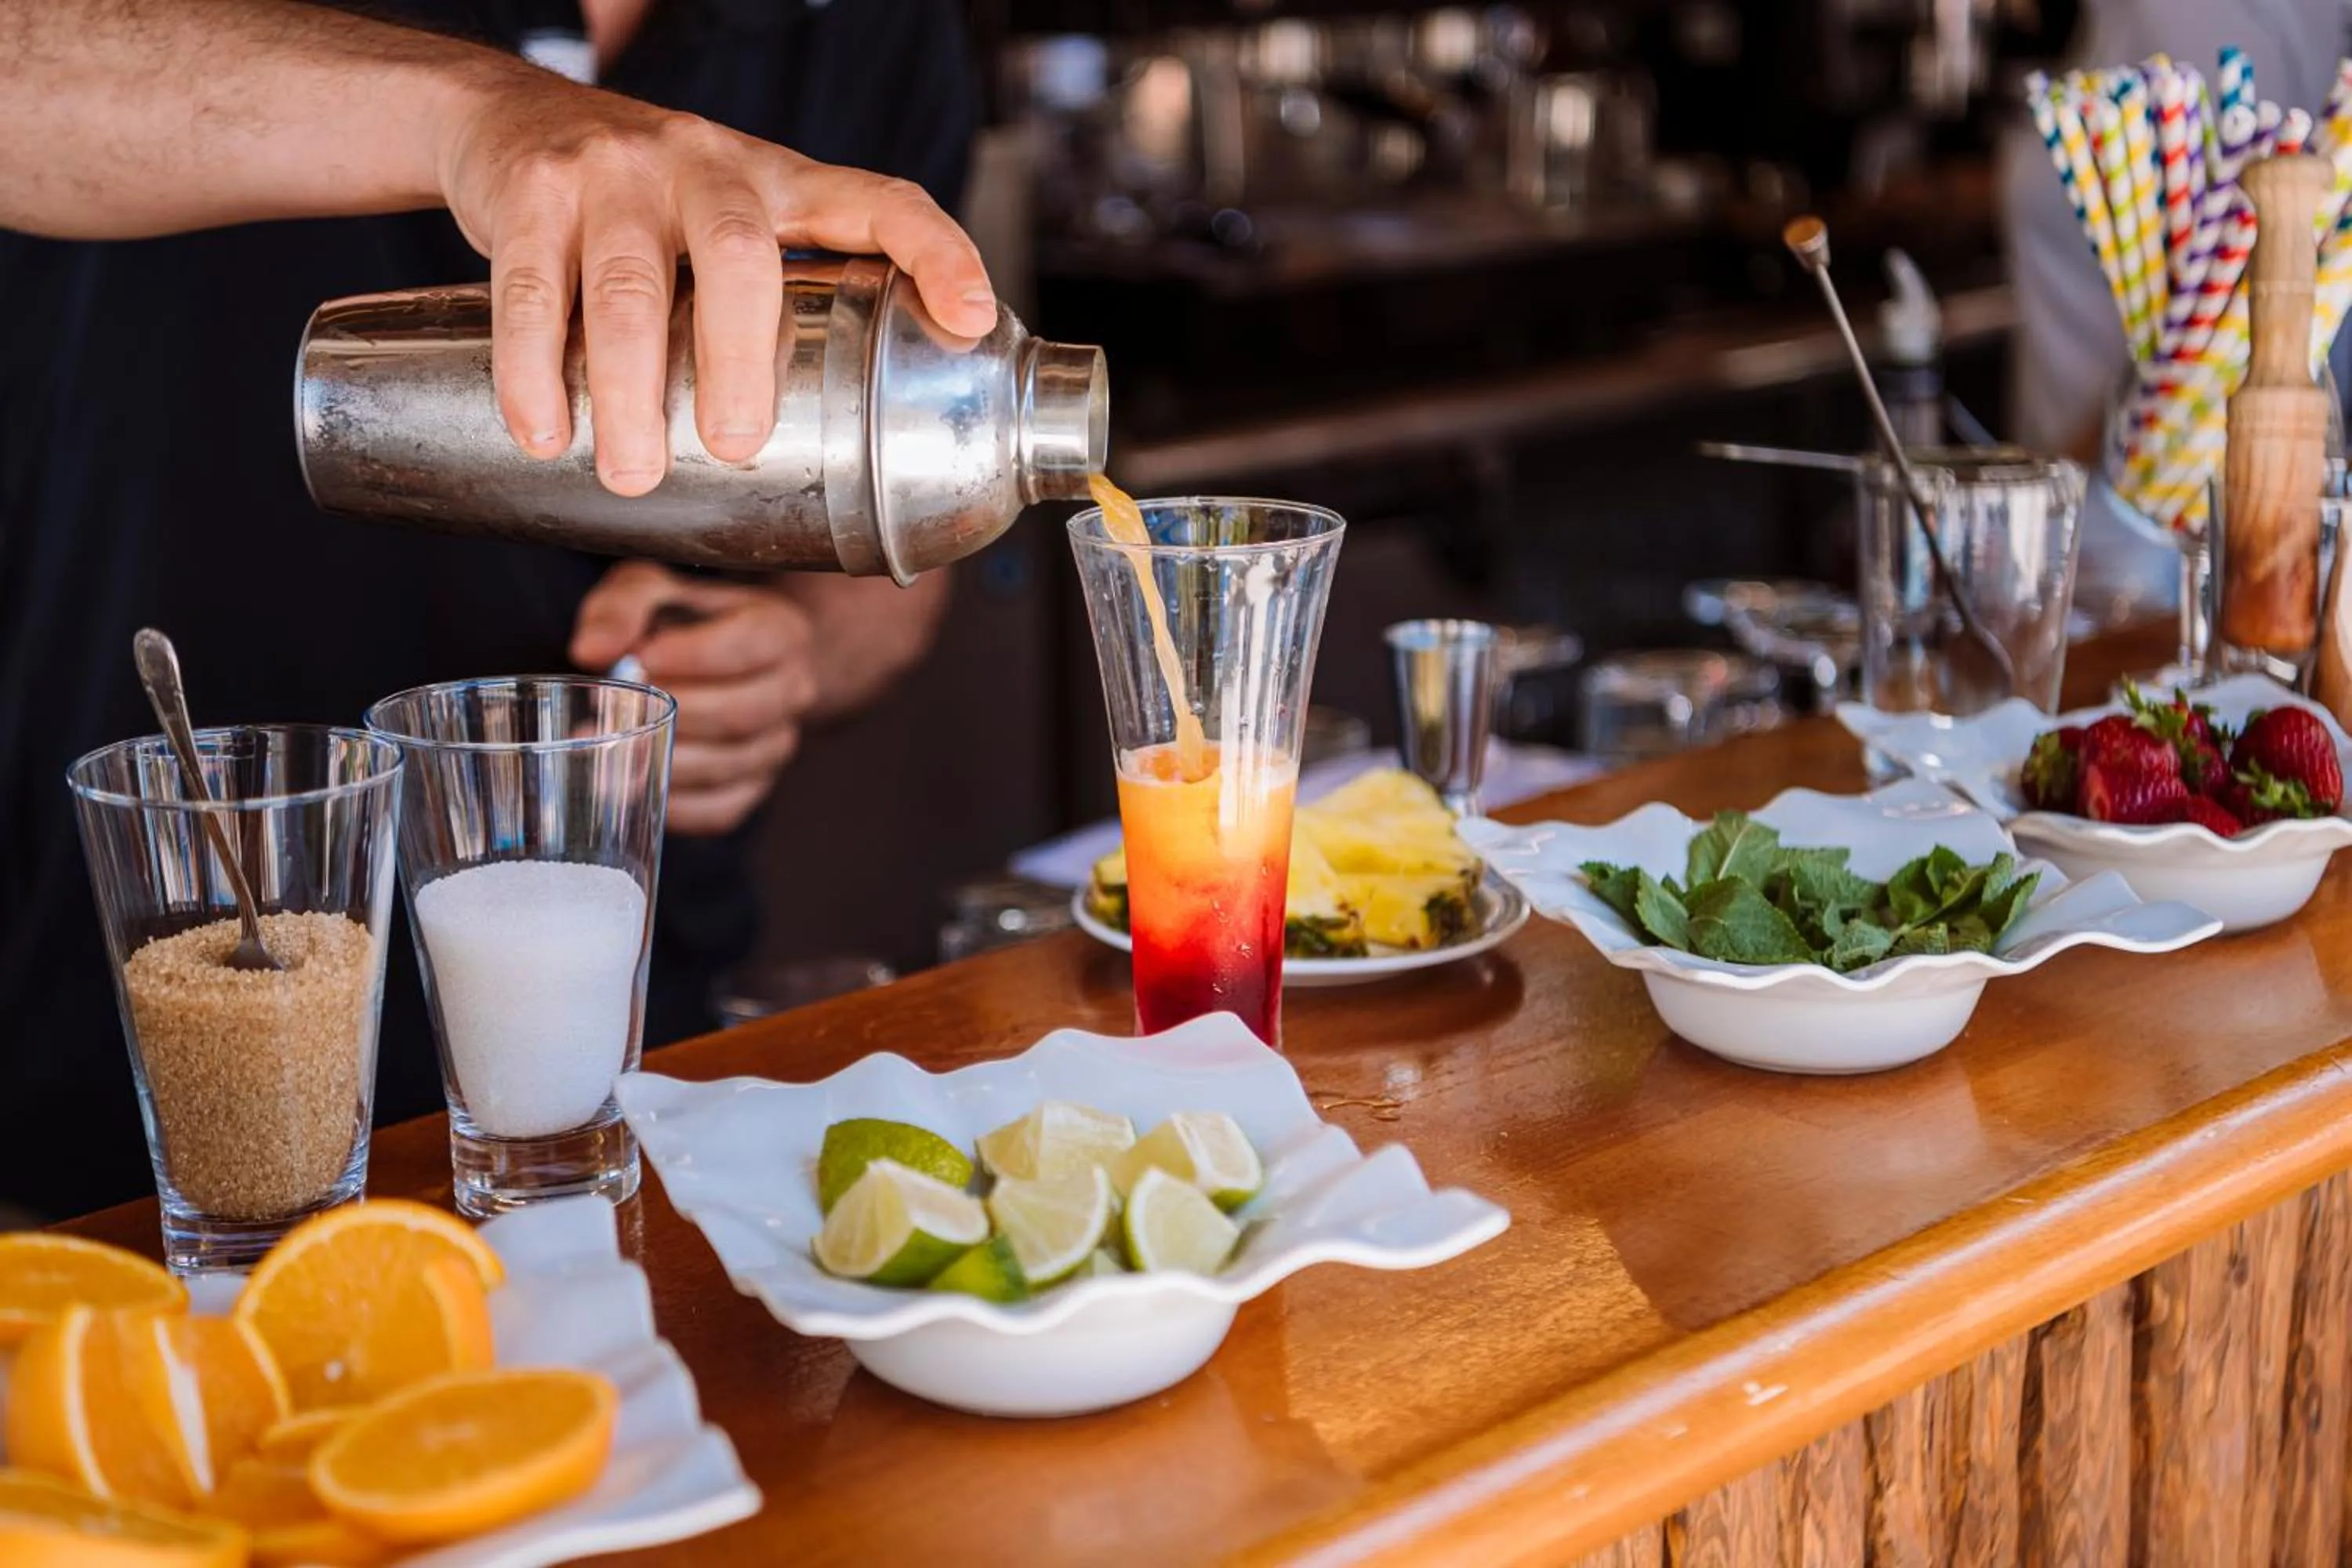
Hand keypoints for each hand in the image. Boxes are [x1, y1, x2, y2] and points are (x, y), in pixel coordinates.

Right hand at [434, 75, 994, 495]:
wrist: (511, 115)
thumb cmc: (651, 206)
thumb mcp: (735, 228)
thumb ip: (782, 306)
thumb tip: (839, 454)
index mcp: (781, 182)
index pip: (881, 201)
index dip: (938, 252)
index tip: (972, 317)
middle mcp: (708, 165)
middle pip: (740, 259)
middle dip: (742, 360)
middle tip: (737, 444)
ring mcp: (618, 173)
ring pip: (629, 287)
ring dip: (629, 391)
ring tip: (635, 471)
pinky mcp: (534, 189)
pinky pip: (532, 289)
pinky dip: (534, 370)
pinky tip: (544, 431)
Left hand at [571, 562, 820, 835]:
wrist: (720, 660)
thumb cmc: (680, 622)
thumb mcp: (650, 591)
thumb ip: (621, 608)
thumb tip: (590, 651)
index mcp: (781, 631)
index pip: (748, 647)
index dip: (695, 656)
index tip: (642, 659)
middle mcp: (793, 691)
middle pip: (742, 713)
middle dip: (675, 715)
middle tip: (617, 711)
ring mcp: (778, 744)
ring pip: (729, 764)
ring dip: (667, 761)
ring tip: (610, 750)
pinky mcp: (755, 787)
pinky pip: (720, 810)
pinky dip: (676, 806)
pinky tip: (635, 786)